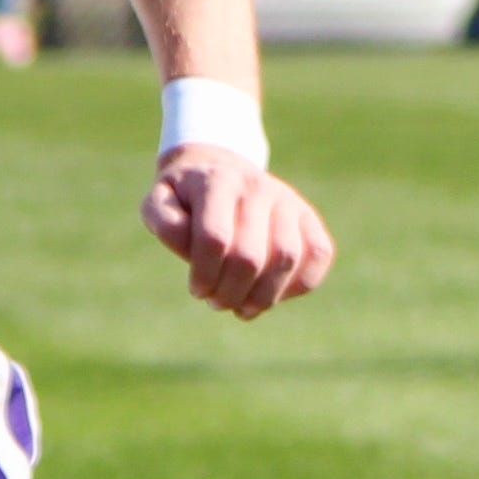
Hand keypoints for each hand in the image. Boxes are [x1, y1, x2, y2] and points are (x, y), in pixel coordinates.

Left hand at [145, 146, 335, 318]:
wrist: (220, 171)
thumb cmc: (185, 198)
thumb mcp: (159, 202)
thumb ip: (164, 223)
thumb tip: (192, 249)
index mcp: (217, 182)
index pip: (214, 239)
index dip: (205, 274)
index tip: (197, 290)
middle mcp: (258, 187)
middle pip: (250, 255)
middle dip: (230, 292)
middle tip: (216, 302)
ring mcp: (288, 201)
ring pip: (287, 258)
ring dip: (263, 296)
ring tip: (241, 307)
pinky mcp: (309, 216)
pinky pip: (319, 254)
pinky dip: (298, 285)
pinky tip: (271, 295)